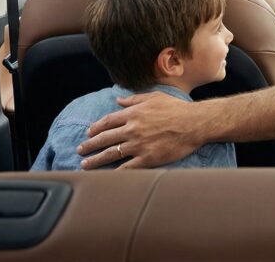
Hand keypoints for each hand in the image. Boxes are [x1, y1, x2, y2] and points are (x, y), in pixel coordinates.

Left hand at [77, 92, 199, 168]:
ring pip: (111, 154)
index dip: (96, 128)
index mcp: (133, 114)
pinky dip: (115, 173)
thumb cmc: (177, 108)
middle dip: (90, 145)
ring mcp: (138, 145)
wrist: (194, 123)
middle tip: (80, 150)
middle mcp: (132, 129)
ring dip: (95, 160)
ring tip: (85, 165)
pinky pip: (127, 168)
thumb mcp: (155, 97)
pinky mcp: (147, 159)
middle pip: (104, 138)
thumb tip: (118, 99)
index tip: (88, 132)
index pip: (107, 121)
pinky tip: (105, 178)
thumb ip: (134, 98)